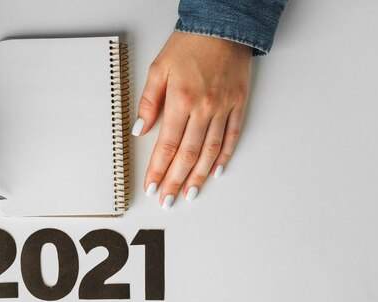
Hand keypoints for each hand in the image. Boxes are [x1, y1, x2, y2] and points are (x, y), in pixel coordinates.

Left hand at [134, 31, 251, 207]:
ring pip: (210, 151)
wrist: (223, 25)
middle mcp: (203, 108)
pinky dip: (224, 157)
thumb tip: (138, 131)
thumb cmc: (189, 45)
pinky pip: (232, 136)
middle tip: (168, 200)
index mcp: (180, 100)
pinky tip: (215, 172)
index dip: (158, 170)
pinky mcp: (238, 104)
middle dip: (175, 181)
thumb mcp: (158, 69)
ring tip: (190, 194)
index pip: (166, 146)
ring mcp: (223, 108)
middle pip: (187, 154)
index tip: (152, 187)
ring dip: (198, 176)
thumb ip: (148, 102)